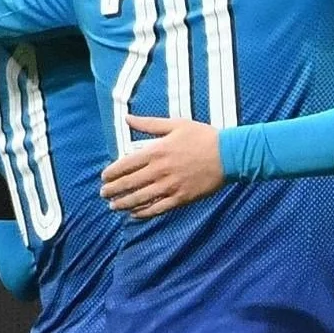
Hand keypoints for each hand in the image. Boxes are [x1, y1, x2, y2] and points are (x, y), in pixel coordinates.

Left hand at [100, 114, 227, 216]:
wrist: (229, 154)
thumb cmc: (203, 137)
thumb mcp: (176, 124)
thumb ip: (149, 124)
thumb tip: (127, 118)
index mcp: (156, 151)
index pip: (124, 165)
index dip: (110, 173)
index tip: (104, 178)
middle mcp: (159, 170)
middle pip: (128, 184)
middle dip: (112, 191)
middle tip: (104, 194)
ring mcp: (170, 186)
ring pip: (139, 199)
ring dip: (123, 204)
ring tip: (114, 206)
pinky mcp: (181, 198)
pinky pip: (157, 208)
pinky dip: (143, 213)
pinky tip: (135, 214)